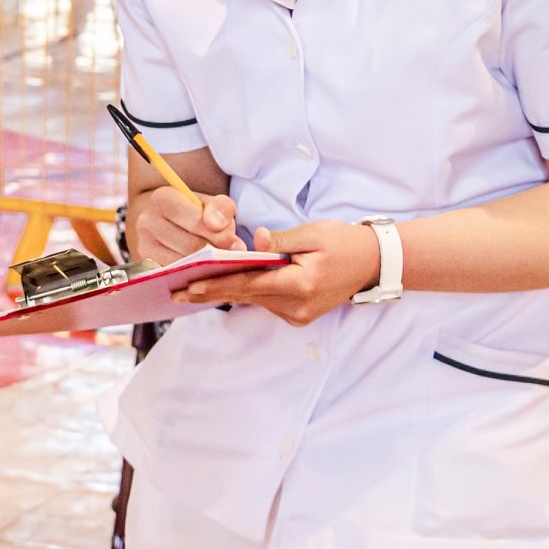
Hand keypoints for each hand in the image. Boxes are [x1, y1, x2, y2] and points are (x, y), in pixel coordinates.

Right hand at [129, 187, 242, 265]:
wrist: (161, 221)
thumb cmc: (192, 211)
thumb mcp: (209, 203)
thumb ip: (221, 208)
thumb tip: (218, 226)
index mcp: (162, 199)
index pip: (196, 221)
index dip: (220, 235)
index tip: (238, 246)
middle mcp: (146, 222)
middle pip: (190, 246)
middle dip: (216, 254)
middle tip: (235, 260)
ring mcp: (143, 246)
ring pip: (183, 264)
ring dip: (205, 268)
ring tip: (222, 266)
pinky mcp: (145, 266)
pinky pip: (174, 276)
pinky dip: (192, 276)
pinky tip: (205, 273)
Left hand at [173, 221, 382, 324]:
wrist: (372, 264)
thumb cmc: (343, 242)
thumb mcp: (314, 233)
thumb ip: (281, 240)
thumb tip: (255, 241)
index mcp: (300, 284)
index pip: (249, 284)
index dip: (217, 284)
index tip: (189, 285)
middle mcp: (297, 306)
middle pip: (245, 296)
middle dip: (209, 292)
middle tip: (176, 292)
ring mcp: (298, 314)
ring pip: (254, 301)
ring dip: (225, 292)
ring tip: (190, 288)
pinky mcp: (299, 315)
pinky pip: (265, 302)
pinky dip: (246, 293)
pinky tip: (224, 286)